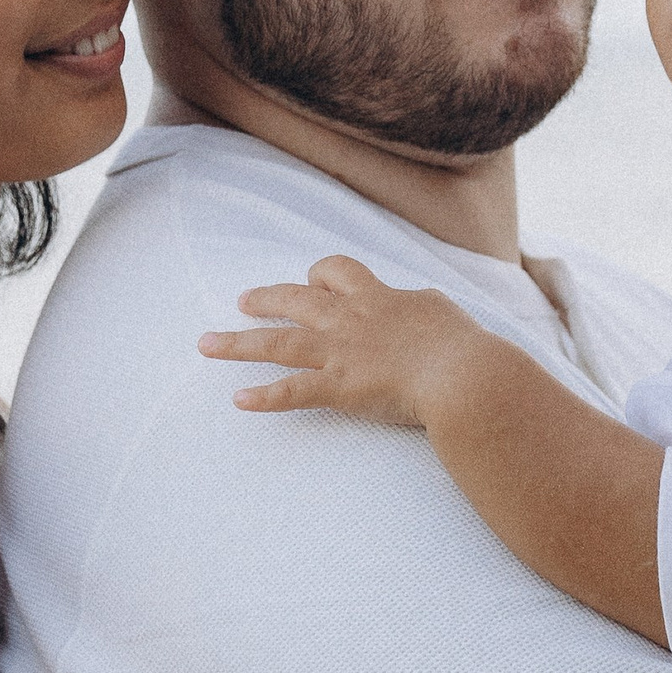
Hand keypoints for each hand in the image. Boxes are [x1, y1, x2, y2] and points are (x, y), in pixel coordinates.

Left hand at [198, 257, 498, 426]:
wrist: (464, 373)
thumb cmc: (463, 346)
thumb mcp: (442, 312)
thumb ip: (421, 308)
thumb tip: (420, 308)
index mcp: (377, 297)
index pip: (337, 271)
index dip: (319, 275)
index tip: (312, 281)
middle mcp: (350, 319)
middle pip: (295, 300)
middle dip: (265, 300)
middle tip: (241, 301)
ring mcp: (341, 354)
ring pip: (278, 344)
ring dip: (238, 344)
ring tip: (207, 345)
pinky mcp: (340, 388)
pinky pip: (292, 392)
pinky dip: (264, 397)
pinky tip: (239, 401)